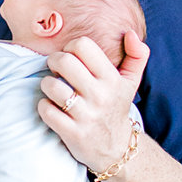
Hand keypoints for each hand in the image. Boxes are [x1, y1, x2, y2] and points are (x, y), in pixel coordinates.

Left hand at [36, 32, 148, 173]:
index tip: (72, 58)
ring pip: (51, 86)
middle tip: (57, 70)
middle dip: (54, 62)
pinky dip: (44, 106)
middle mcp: (100, 95)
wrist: (115, 148)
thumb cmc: (117, 107)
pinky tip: (52, 107)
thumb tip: (129, 33)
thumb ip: (137, 55)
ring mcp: (86, 115)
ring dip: (47, 85)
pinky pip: (46, 110)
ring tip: (54, 89)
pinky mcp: (72, 132)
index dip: (71, 47)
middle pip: (64, 61)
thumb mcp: (131, 82)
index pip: (83, 45)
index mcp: (112, 79)